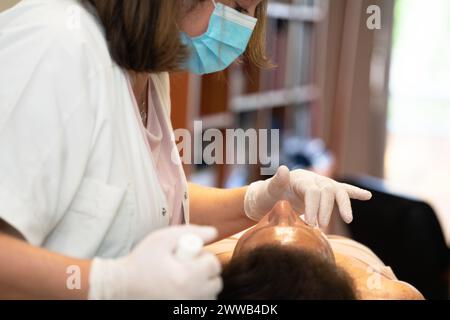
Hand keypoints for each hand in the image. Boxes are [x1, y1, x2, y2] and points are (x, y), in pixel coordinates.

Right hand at [88, 225, 221, 299]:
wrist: (122, 284)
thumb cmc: (141, 260)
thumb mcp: (162, 238)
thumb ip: (190, 231)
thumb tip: (213, 232)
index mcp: (186, 276)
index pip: (213, 265)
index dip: (206, 256)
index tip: (194, 255)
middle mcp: (189, 295)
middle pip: (216, 283)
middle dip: (207, 272)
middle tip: (192, 266)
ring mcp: (185, 307)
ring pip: (210, 297)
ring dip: (205, 286)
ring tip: (187, 277)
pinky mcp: (180, 311)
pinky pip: (200, 305)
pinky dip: (198, 297)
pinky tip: (185, 288)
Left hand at [244, 166, 371, 226]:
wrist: (267, 200)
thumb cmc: (266, 197)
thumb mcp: (267, 192)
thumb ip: (275, 182)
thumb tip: (284, 169)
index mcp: (300, 178)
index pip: (312, 191)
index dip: (314, 207)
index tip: (311, 224)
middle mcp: (313, 179)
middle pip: (328, 191)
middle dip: (326, 210)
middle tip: (320, 227)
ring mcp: (320, 185)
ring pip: (338, 191)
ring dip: (343, 206)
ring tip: (348, 219)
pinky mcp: (325, 192)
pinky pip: (342, 192)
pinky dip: (354, 193)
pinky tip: (368, 196)